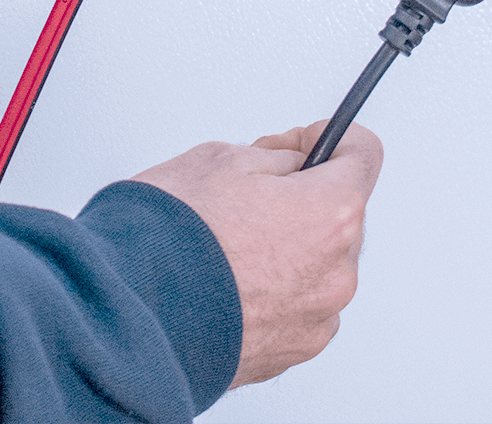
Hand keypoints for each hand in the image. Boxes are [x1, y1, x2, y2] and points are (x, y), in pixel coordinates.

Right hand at [133, 120, 382, 387]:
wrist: (128, 316)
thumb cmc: (166, 240)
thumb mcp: (219, 159)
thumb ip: (273, 159)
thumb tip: (289, 165)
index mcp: (330, 212)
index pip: (363, 154)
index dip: (330, 139)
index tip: (302, 144)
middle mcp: (336, 271)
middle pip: (339, 214)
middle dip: (300, 198)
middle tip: (245, 194)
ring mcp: (316, 317)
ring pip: (317, 264)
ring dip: (286, 248)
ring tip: (226, 245)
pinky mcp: (292, 352)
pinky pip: (297, 306)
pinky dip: (272, 291)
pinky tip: (227, 280)